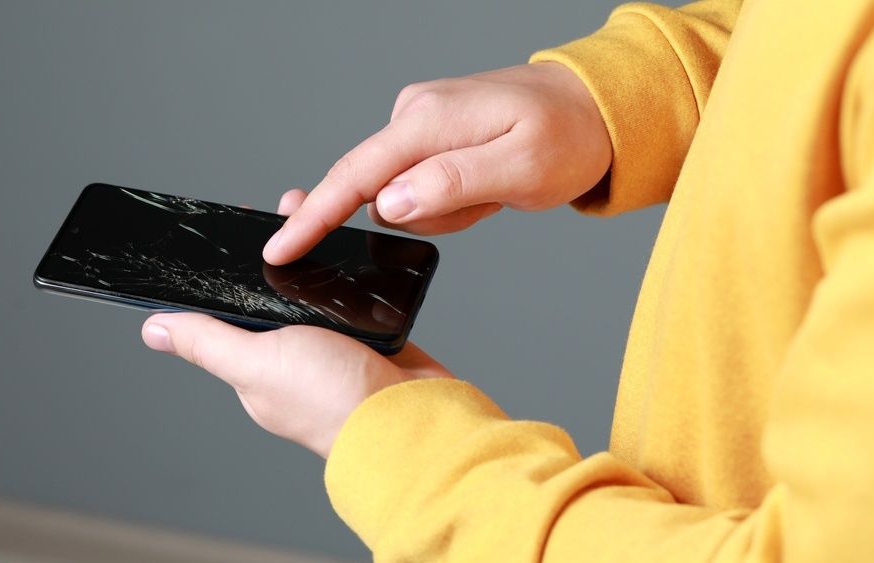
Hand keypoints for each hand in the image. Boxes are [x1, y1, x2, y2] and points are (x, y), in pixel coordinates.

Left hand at [141, 192, 453, 457]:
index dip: (228, 271)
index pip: (229, 311)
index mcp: (255, 366)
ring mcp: (332, 345)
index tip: (228, 230)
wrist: (412, 416)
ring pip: (314, 288)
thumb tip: (153, 329)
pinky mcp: (370, 336)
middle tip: (280, 211)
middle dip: (276, 250)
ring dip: (315, 252)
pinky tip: (350, 246)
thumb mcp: (256, 363)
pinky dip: (350, 269)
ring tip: (315, 215)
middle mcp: (291, 356)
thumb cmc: (333, 400)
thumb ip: (208, 341)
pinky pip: (352, 294)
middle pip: (273, 292)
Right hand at [263, 62, 611, 264]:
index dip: (314, 216)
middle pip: (379, 192)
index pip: (355, 175)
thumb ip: (452, 184)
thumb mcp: (523, 168)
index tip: (279, 247)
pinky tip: (487, 183)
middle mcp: (413, 114)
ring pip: (404, 196)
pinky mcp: (429, 135)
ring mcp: (419, 122)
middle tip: (487, 202)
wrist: (594, 108)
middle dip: (428, 215)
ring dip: (448, 209)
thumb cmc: (569, 136)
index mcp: (428, 120)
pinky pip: (421, 187)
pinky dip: (452, 199)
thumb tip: (388, 203)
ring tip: (495, 189)